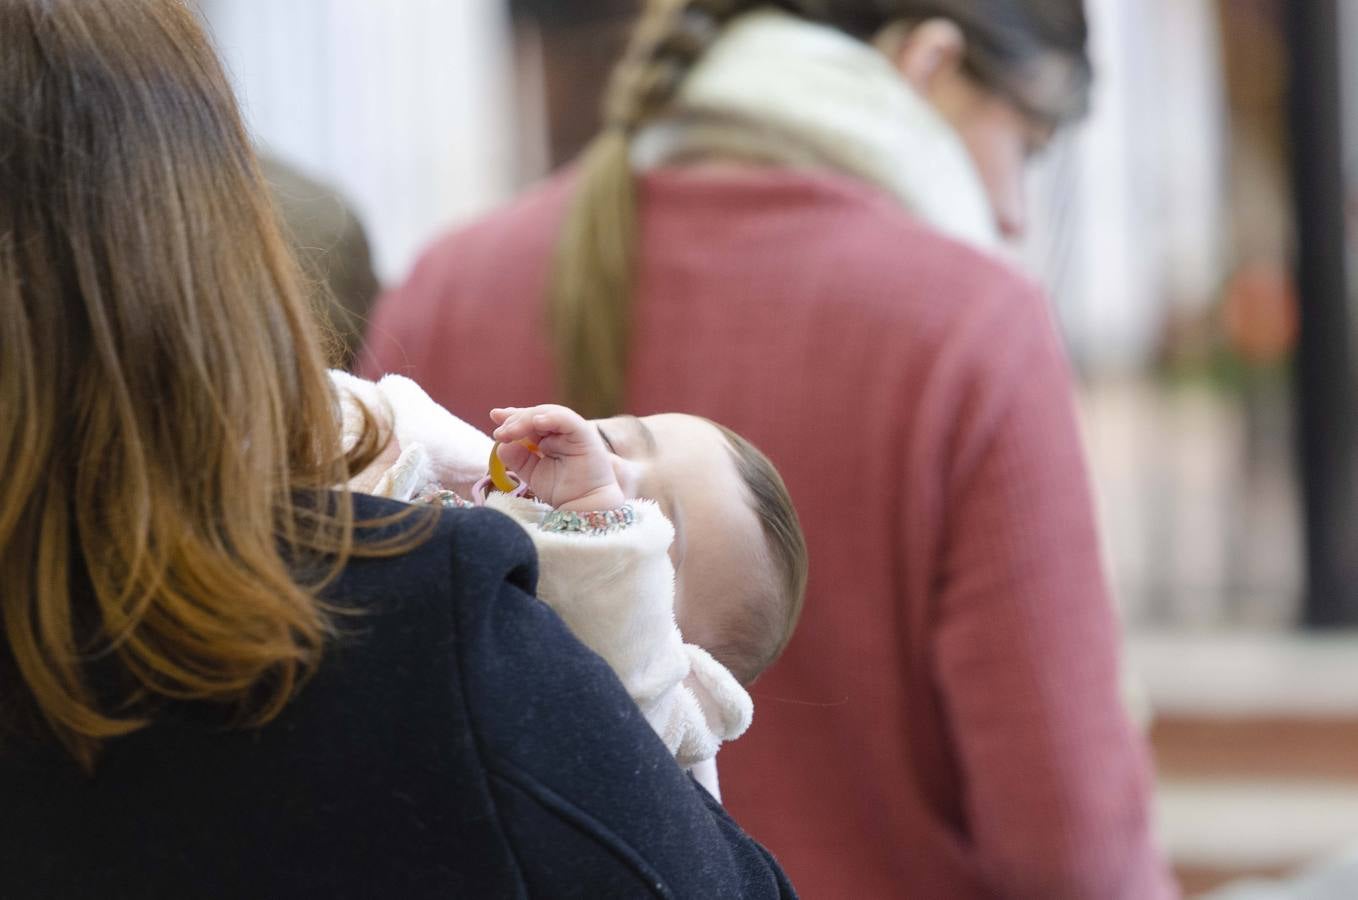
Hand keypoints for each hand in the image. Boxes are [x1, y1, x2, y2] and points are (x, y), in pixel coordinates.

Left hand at [489, 404, 624, 510]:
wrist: (584, 507)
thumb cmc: (562, 491)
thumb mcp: (531, 472)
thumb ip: (517, 458)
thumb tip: (502, 444)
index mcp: (551, 437)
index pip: (530, 420)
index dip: (513, 416)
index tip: (495, 416)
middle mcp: (562, 431)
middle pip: (537, 415)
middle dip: (515, 420)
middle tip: (500, 433)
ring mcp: (574, 431)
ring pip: (548, 414)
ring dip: (526, 420)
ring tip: (509, 432)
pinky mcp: (585, 435)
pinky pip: (567, 420)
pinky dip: (551, 418)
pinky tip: (537, 422)